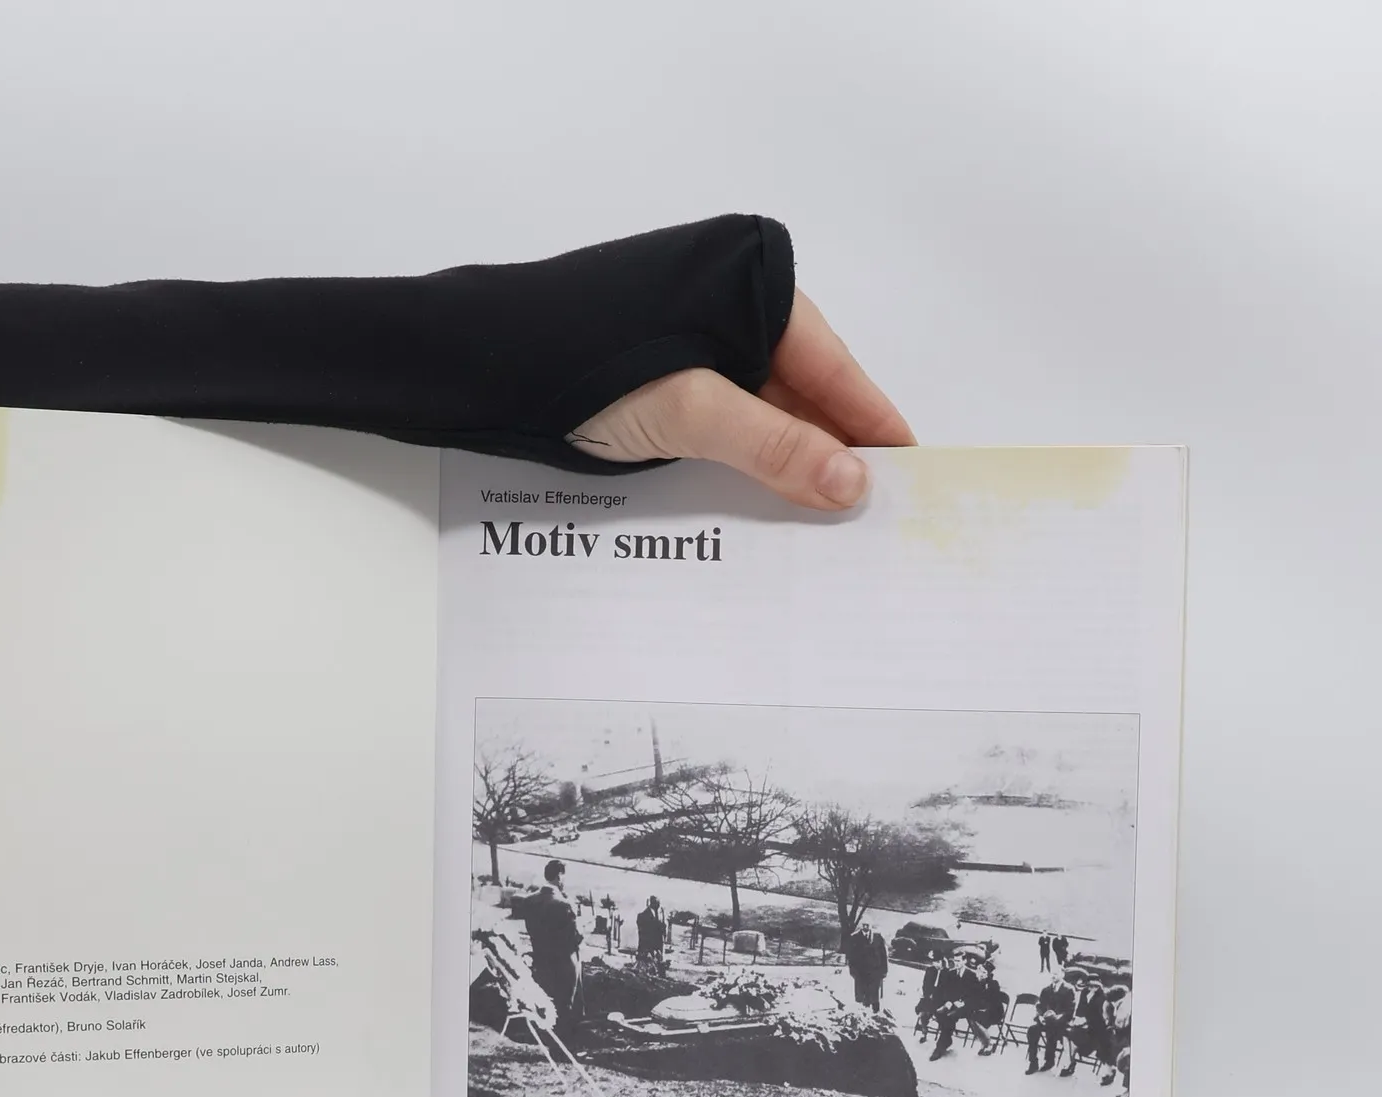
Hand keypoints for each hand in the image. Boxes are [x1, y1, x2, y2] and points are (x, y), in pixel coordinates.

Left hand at [568, 289, 913, 509]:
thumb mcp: (690, 413)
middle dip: (829, 449)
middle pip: (803, 387)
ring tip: (821, 516)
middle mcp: (735, 296)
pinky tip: (762, 494)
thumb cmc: (586, 367)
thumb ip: (774, 447)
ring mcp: (699, 329)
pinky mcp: (666, 360)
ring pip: (763, 404)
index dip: (871, 424)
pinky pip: (726, 409)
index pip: (835, 366)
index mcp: (756, 281)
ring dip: (784, 458)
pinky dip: (744, 451)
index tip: (912, 472)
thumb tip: (853, 484)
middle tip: (869, 513)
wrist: (484, 360)